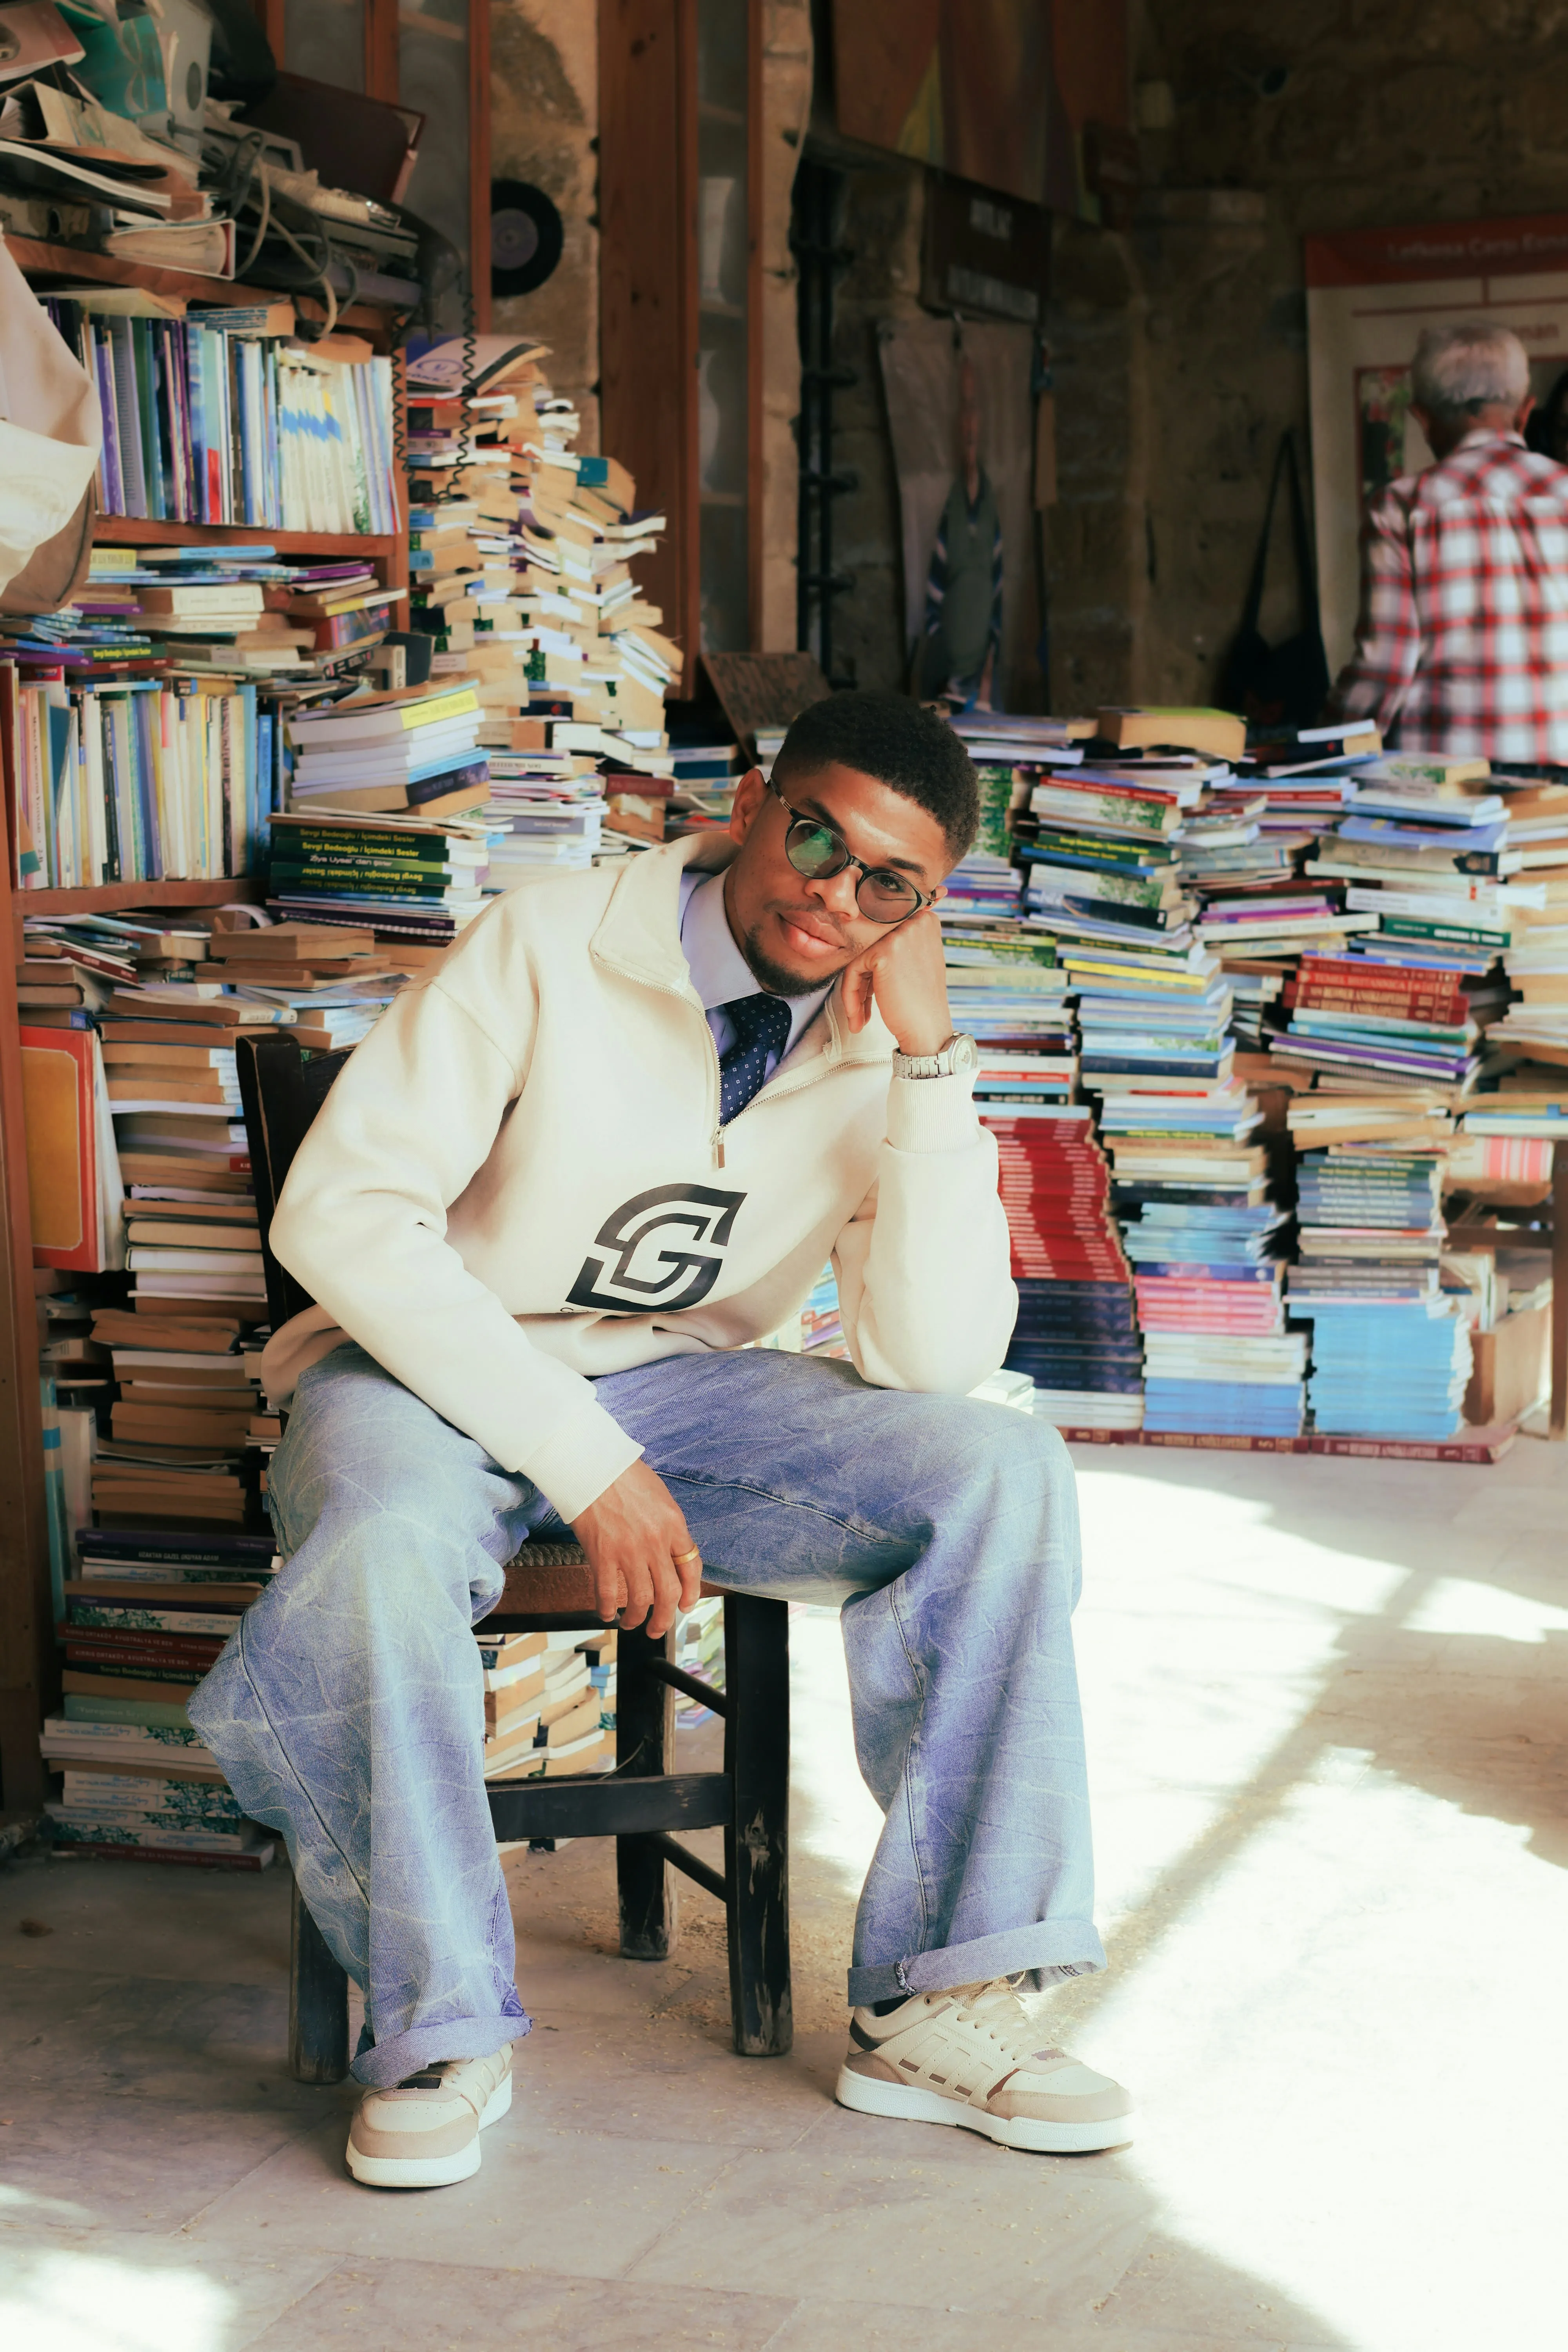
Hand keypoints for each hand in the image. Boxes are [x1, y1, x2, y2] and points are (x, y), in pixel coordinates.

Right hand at [570, 1459, 702, 1637]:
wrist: (592, 1464)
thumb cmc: (622, 1473)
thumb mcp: (658, 1496)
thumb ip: (666, 1523)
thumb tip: (667, 1548)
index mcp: (674, 1524)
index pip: (691, 1566)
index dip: (691, 1592)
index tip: (685, 1605)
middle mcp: (656, 1542)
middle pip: (668, 1593)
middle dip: (664, 1618)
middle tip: (657, 1629)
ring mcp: (629, 1551)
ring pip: (640, 1600)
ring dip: (635, 1618)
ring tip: (630, 1623)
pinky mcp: (602, 1556)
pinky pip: (608, 1593)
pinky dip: (607, 1609)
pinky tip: (606, 1613)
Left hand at [840, 902, 952, 1054]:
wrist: (928, 1031)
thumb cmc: (920, 1001)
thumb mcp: (917, 958)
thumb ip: (898, 941)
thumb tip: (865, 933)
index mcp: (925, 919)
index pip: (882, 934)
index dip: (872, 963)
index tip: (868, 989)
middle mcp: (916, 920)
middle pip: (870, 944)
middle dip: (861, 977)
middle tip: (860, 1006)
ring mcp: (901, 934)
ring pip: (860, 957)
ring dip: (855, 990)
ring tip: (858, 1016)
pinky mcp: (884, 952)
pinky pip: (853, 969)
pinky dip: (851, 995)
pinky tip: (858, 1018)